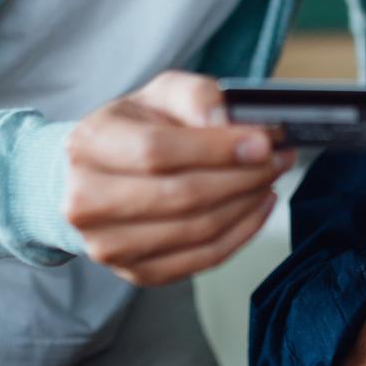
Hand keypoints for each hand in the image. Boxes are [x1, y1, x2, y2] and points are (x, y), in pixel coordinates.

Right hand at [64, 71, 292, 285]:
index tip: (262, 141)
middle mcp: (87, 200)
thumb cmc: (137, 127)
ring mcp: (108, 244)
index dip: (215, 149)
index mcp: (91, 145)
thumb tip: (225, 122)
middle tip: (278, 158)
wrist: (101, 173)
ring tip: (270, 177)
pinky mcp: (136, 272)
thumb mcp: (163, 93)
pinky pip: (201, 260)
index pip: (157, 152)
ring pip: (196, 231)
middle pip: (181, 196)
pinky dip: (241, 233)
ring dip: (247, 204)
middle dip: (242, 177)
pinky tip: (257, 206)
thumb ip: (196, 96)